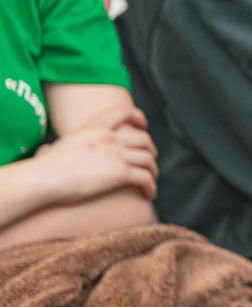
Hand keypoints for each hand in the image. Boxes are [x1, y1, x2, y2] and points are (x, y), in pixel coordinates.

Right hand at [31, 121, 158, 205]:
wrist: (42, 179)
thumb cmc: (43, 168)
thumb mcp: (56, 146)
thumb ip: (62, 145)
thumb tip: (47, 151)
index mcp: (93, 128)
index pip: (122, 112)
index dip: (137, 117)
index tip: (143, 125)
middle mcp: (108, 138)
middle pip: (143, 139)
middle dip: (150, 150)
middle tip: (150, 160)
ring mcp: (115, 154)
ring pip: (147, 159)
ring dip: (153, 170)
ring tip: (151, 179)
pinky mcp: (119, 173)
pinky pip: (145, 178)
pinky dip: (151, 186)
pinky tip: (149, 194)